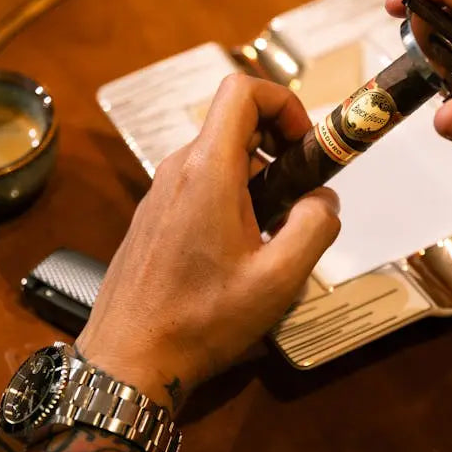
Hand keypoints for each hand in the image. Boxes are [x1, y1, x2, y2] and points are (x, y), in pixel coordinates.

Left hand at [74, 75, 340, 408]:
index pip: (242, 91)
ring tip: (272, 235)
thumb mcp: (278, 280)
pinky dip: (230, 199)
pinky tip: (238, 253)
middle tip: (301, 196)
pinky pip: (198, 186)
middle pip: (234, 125)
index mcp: (207, 172)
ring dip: (256, 180)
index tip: (305, 146)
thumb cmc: (200, 321)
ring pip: (218, 159)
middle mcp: (177, 171)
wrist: (128, 359)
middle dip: (278, 148)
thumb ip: (315, 227)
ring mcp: (159, 193)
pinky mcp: (152, 218)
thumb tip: (324, 200)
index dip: (283, 103)